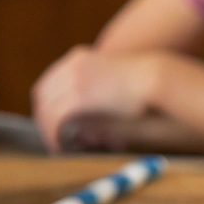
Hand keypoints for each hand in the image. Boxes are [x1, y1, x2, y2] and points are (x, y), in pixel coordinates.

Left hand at [31, 47, 164, 150]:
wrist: (161, 79)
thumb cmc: (149, 85)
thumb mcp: (116, 85)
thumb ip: (97, 102)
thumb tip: (84, 128)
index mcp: (81, 58)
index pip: (50, 82)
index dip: (48, 104)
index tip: (52, 120)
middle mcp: (72, 66)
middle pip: (43, 95)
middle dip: (45, 117)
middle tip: (51, 137)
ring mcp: (73, 80)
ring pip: (46, 108)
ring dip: (48, 128)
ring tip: (57, 145)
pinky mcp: (76, 98)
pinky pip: (54, 119)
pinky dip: (53, 134)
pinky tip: (59, 146)